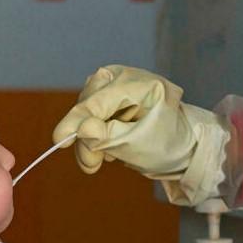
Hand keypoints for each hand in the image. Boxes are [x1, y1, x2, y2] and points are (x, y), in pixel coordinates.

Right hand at [53, 65, 228, 203]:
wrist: (183, 147)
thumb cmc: (168, 144)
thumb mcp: (140, 145)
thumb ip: (109, 136)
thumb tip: (81, 130)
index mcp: (142, 83)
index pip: (100, 100)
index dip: (77, 120)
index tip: (59, 140)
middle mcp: (126, 77)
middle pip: (88, 102)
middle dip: (84, 135)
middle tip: (92, 165)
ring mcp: (116, 85)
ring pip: (85, 110)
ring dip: (87, 139)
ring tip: (100, 161)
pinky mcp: (109, 98)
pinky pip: (90, 115)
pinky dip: (93, 136)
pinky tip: (105, 150)